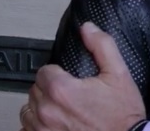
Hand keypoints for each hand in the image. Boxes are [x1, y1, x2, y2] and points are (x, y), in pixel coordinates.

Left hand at [19, 22, 145, 130]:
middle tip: (71, 95)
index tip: (70, 80)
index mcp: (62, 90)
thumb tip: (88, 28)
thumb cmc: (122, 114)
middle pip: (35, 90)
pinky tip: (56, 125)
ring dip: (42, 108)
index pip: (44, 72)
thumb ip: (102, 46)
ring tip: (62, 110)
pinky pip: (27, 130)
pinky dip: (38, 127)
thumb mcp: (119, 74)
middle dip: (50, 89)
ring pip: (28, 111)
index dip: (58, 73)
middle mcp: (47, 112)